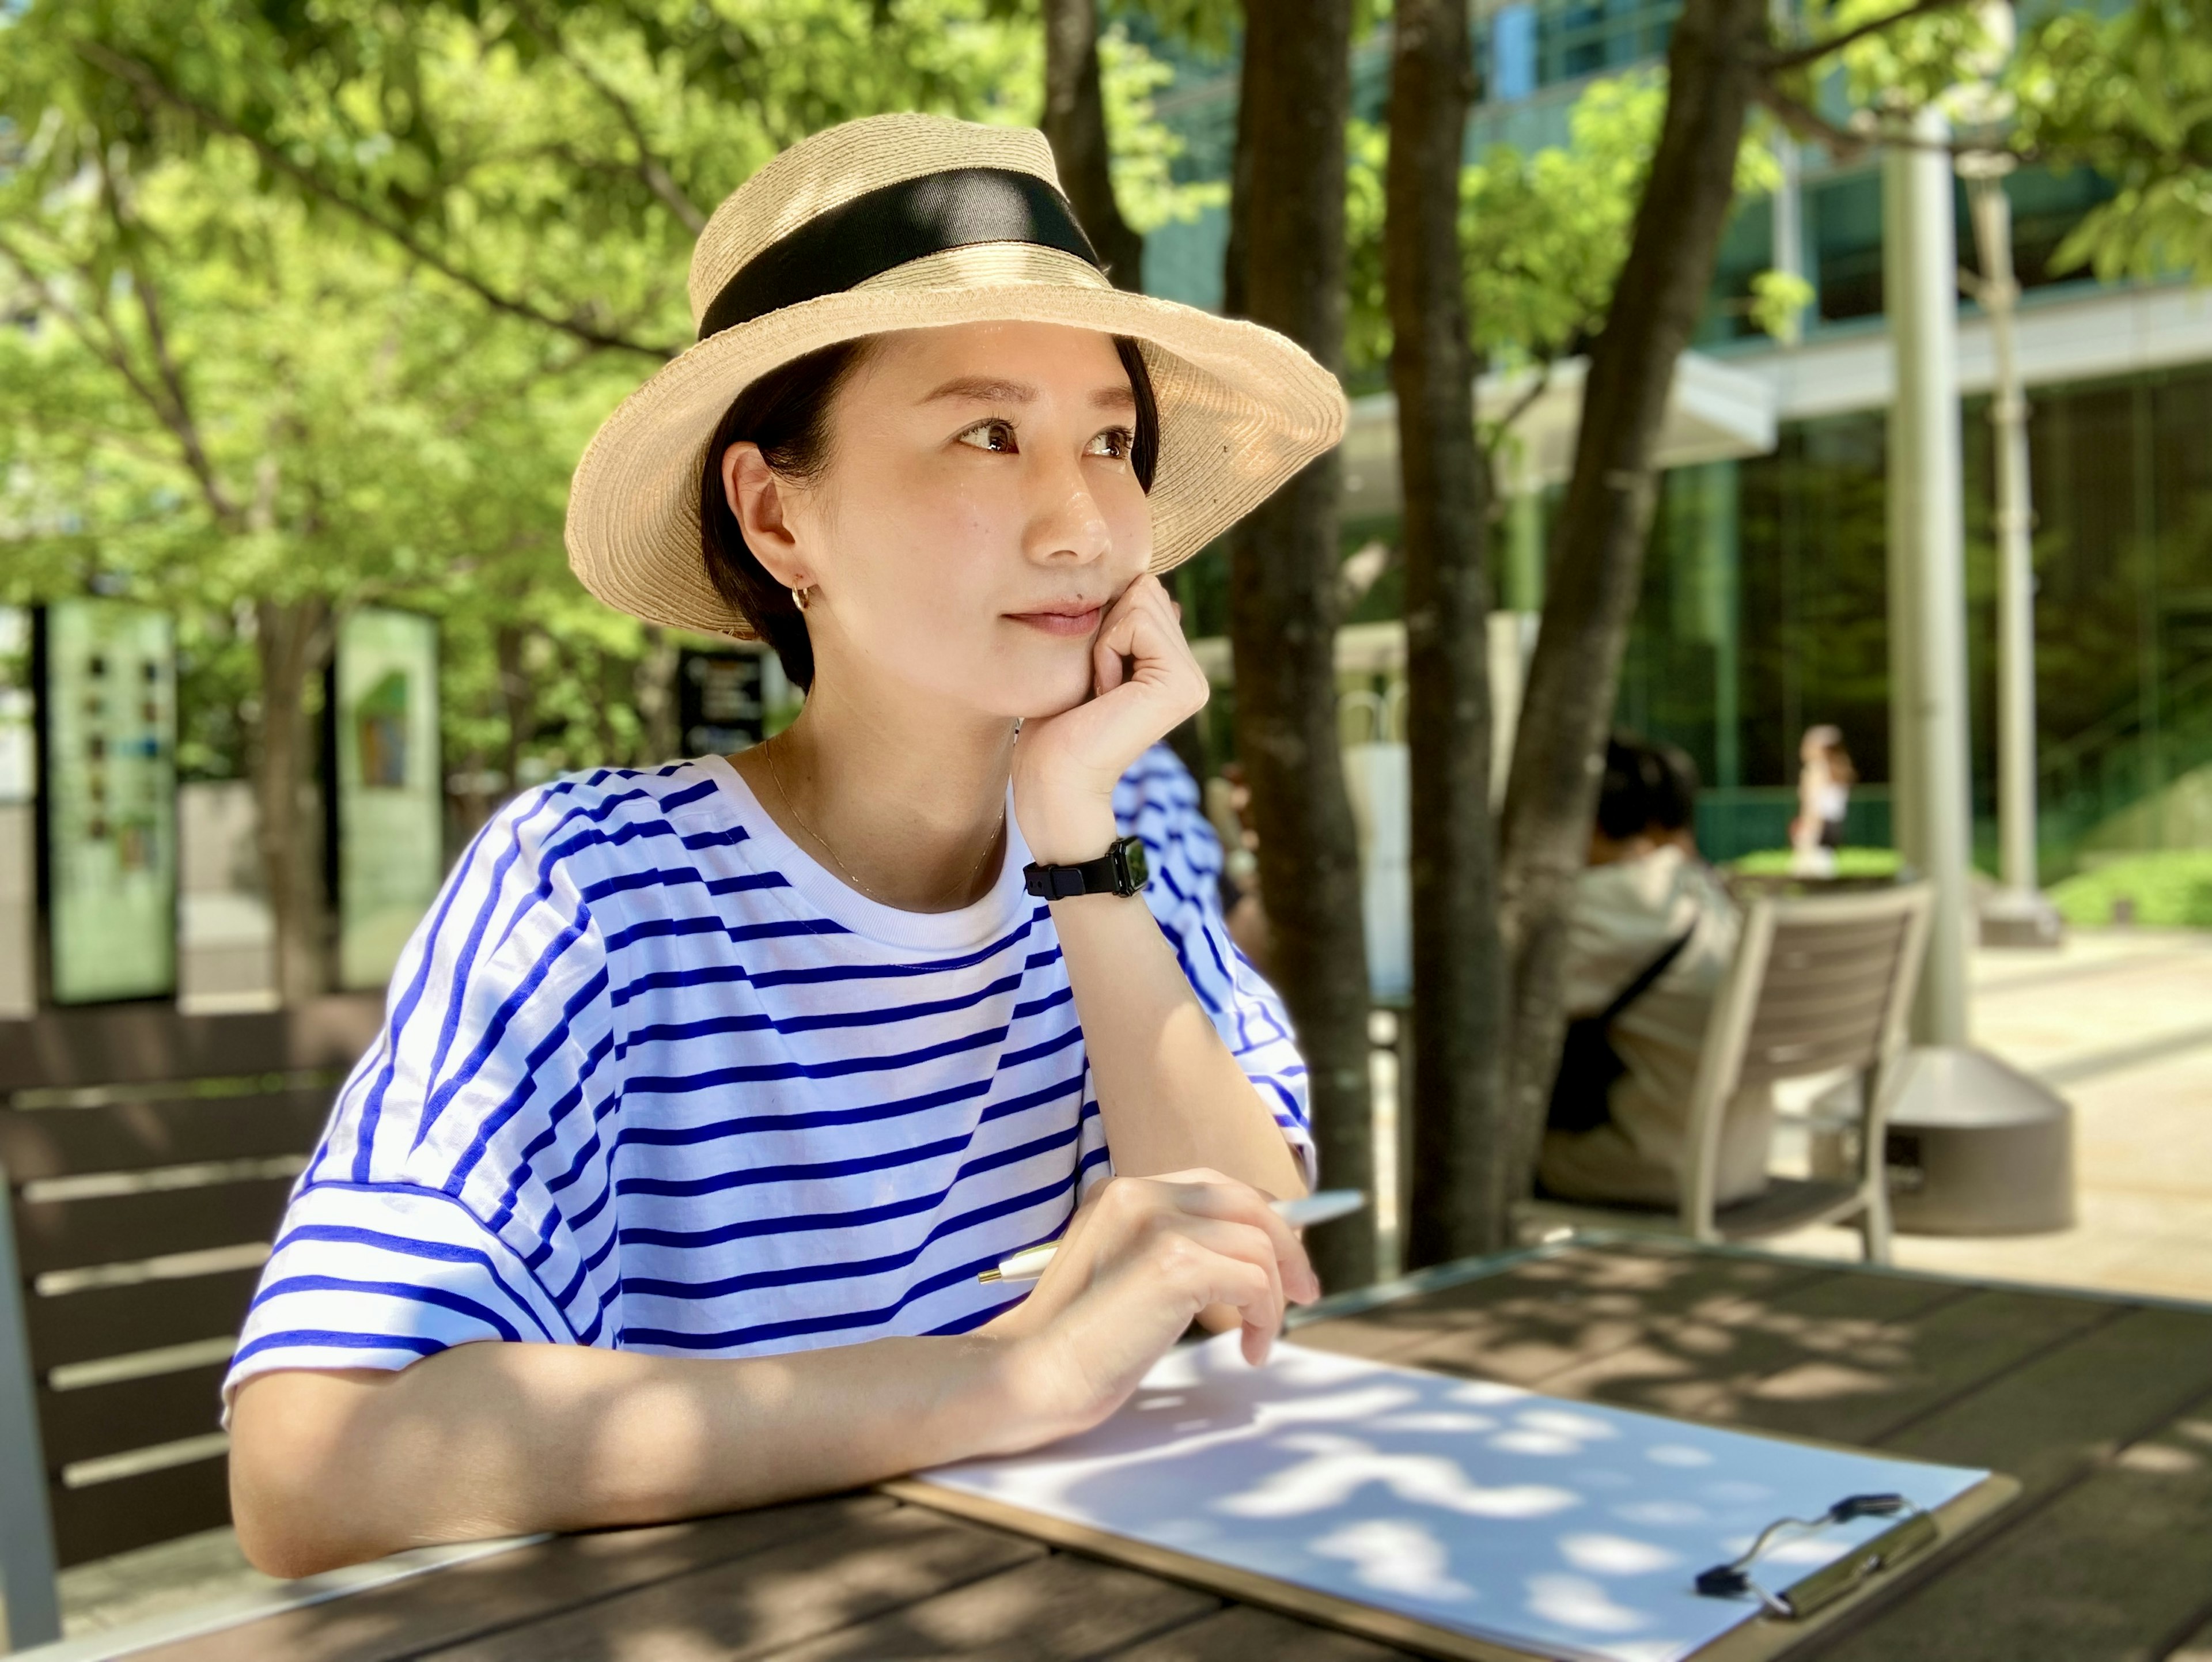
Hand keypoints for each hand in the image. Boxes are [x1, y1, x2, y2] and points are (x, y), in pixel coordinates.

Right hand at [979, 1170, 1319, 1450]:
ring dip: (1274, 1296)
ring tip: (1258, 1338)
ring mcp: (1156, 1223)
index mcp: (1120, 1193)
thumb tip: (1250, 1256)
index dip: (1263, 1218)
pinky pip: (1254, 1279)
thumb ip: (1174, 1251)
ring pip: (1258, 1242)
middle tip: (1304, 1292)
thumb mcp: (1125, 1277)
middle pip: (1247, 1201)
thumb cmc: (1077, 1342)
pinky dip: (1264, 1316)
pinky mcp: (1174, 1262)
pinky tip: (1248, 1349)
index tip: (1286, 1258)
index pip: (1216, 1186)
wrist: (1033, 1373)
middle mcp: (1138, 1193)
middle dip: (1288, 1246)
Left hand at [1012, 574, 1208, 864]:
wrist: (1053, 779)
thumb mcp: (1088, 659)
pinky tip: (1103, 693)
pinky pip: (1136, 623)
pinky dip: (1106, 650)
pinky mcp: (1181, 684)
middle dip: (1106, 625)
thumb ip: (1120, 626)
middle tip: (1095, 682)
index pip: (1143, 590)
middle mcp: (1191, 672)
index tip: (1092, 674)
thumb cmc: (1055, 725)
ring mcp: (1192, 679)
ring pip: (1142, 598)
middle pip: (1146, 588)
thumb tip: (1149, 584)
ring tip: (1099, 689)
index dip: (1103, 619)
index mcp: (1173, 666)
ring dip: (1103, 640)